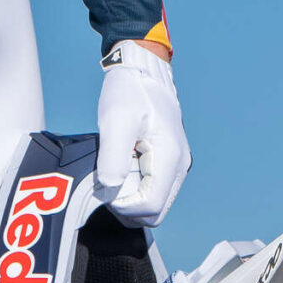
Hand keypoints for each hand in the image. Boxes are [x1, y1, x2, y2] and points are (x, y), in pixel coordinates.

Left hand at [94, 40, 190, 224]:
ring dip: (130, 199)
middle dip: (126, 208)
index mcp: (170, 158)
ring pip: (154, 204)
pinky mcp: (167, 161)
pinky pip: (152, 189)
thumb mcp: (116, 120)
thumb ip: (113, 157)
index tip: (103, 188)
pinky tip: (119, 169)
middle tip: (105, 186)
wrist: (143, 70)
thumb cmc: (130, 91)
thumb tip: (109, 188)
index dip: (122, 207)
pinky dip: (133, 188)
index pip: (150, 207)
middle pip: (155, 212)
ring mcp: (175, 165)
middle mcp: (178, 166)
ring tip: (111, 174)